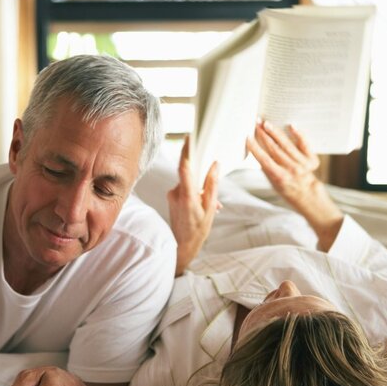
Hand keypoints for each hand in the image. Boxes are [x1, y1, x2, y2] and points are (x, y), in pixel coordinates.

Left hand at [167, 136, 219, 275]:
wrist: (181, 247)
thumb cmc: (197, 231)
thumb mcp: (210, 208)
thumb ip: (212, 185)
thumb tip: (215, 165)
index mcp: (186, 195)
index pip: (184, 167)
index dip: (186, 151)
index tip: (189, 137)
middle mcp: (175, 193)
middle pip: (190, 175)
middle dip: (202, 179)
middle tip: (210, 194)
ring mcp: (172, 196)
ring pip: (189, 184)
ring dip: (200, 191)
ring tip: (209, 207)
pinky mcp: (171, 198)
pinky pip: (185, 190)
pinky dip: (195, 195)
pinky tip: (202, 208)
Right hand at [246, 120, 320, 209]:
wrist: (306, 193)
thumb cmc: (286, 187)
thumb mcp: (272, 182)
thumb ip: (266, 167)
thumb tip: (258, 149)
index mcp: (279, 177)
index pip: (265, 160)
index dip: (256, 148)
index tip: (248, 137)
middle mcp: (291, 169)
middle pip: (274, 149)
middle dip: (263, 135)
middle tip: (256, 124)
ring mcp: (302, 164)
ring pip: (286, 145)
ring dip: (275, 132)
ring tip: (266, 123)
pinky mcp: (312, 159)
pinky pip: (305, 144)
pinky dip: (298, 134)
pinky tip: (291, 126)